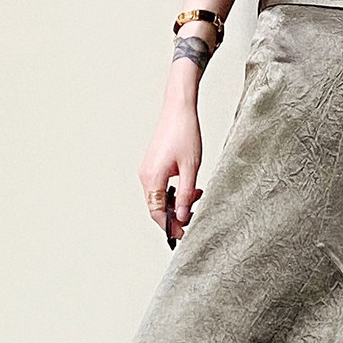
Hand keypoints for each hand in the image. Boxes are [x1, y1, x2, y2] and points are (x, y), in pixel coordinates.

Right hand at [139, 102, 202, 236]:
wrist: (179, 108)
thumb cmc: (185, 133)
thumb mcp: (191, 168)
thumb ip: (186, 195)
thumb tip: (181, 216)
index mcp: (152, 178)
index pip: (156, 212)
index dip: (169, 226)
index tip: (184, 233)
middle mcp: (145, 175)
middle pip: (156, 207)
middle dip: (174, 215)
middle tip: (193, 217)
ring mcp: (148, 170)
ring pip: (159, 197)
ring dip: (176, 202)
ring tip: (196, 196)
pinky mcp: (153, 165)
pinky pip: (161, 186)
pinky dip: (174, 191)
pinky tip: (190, 187)